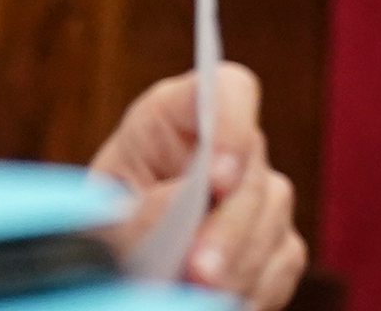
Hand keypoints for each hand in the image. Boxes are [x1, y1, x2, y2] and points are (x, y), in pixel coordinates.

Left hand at [90, 60, 304, 310]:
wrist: (115, 263)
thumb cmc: (103, 225)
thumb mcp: (101, 212)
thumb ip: (137, 210)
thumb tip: (182, 210)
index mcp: (179, 115)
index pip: (227, 91)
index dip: (230, 125)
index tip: (215, 179)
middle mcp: (229, 146)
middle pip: (253, 171)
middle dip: (228, 228)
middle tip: (200, 274)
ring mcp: (260, 193)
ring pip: (271, 220)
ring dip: (238, 268)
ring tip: (198, 300)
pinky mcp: (275, 241)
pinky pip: (279, 265)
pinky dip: (252, 291)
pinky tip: (219, 306)